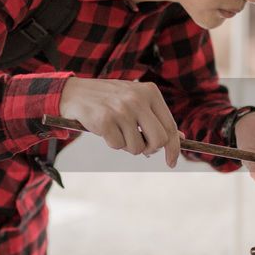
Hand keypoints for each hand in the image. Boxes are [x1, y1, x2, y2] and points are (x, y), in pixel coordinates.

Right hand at [58, 77, 181, 167]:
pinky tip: (105, 129)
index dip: (174, 148)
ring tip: (117, 131)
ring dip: (127, 145)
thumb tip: (179, 137)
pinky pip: (117, 145)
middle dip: (150, 149)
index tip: (172, 162)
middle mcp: (137, 99)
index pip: (170, 126)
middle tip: (141, 147)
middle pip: (159, 140)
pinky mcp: (105, 120)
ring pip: (137, 147)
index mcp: (149, 92)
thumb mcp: (135, 100)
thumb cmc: (108, 99)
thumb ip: (156, 117)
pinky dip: (112, 142)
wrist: (75, 92)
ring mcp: (121, 110)